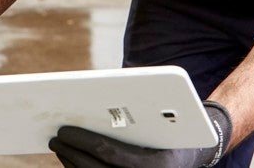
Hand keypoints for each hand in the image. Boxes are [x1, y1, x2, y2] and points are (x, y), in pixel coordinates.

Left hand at [49, 101, 231, 167]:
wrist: (197, 147)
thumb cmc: (178, 121)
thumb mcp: (165, 112)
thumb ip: (137, 105)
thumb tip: (99, 92)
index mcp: (160, 163)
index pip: (112, 154)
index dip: (84, 142)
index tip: (64, 129)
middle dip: (72, 153)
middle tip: (55, 136)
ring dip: (73, 164)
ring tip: (59, 145)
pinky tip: (71, 158)